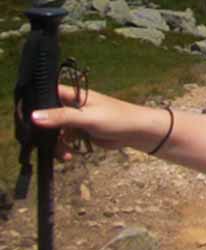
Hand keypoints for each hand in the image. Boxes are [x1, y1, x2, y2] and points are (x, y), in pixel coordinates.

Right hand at [30, 84, 164, 159]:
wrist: (136, 132)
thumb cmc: (116, 118)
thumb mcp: (87, 117)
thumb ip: (61, 117)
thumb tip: (34, 116)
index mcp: (72, 94)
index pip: (44, 94)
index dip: (32, 105)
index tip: (24, 120)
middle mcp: (70, 104)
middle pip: (45, 116)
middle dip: (41, 131)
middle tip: (39, 144)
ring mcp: (74, 119)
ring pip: (52, 132)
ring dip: (53, 144)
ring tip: (63, 153)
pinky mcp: (78, 132)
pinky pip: (62, 141)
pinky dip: (62, 149)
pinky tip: (68, 156)